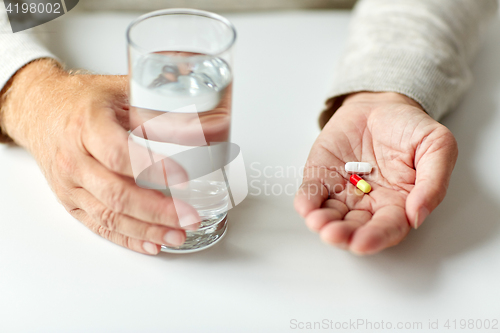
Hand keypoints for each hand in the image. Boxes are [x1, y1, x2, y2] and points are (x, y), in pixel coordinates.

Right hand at [0, 59, 199, 254]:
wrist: (40, 109)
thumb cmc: (82, 99)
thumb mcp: (119, 91)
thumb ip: (157, 110)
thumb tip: (204, 124)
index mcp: (87, 126)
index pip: (120, 154)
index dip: (153, 170)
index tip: (183, 179)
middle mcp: (74, 158)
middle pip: (116, 193)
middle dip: (157, 210)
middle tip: (189, 217)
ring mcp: (69, 185)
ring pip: (108, 215)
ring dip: (146, 230)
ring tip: (178, 235)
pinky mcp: (69, 201)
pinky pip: (98, 226)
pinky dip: (127, 238)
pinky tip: (151, 244)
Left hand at [294, 92, 457, 254]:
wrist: (380, 104)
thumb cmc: (409, 127)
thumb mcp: (437, 146)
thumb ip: (433, 181)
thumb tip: (417, 216)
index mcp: (398, 203)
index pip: (387, 228)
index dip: (376, 238)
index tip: (362, 243)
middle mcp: (368, 204)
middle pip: (355, 228)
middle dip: (344, 235)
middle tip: (334, 235)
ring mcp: (342, 191)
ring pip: (331, 215)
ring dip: (323, 222)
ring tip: (318, 223)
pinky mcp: (321, 176)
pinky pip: (312, 193)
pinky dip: (307, 202)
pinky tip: (306, 207)